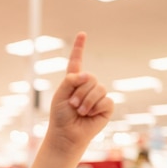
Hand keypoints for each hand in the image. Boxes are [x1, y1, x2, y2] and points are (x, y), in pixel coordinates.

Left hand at [48, 32, 113, 150]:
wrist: (66, 133)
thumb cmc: (60, 115)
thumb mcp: (60, 94)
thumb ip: (71, 80)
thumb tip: (88, 75)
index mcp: (73, 81)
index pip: (76, 61)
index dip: (79, 47)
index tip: (82, 34)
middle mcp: (87, 86)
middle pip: (90, 78)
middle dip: (79, 92)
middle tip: (72, 104)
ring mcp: (98, 95)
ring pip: (98, 88)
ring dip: (85, 101)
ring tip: (79, 111)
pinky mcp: (106, 106)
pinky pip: (104, 100)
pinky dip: (94, 108)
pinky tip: (89, 115)